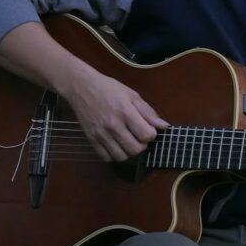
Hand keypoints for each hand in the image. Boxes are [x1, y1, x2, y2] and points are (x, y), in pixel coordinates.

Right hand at [0, 21, 168, 162]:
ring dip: (129, 151)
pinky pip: (107, 158)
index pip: (147, 135)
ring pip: (122, 157)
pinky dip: (114, 154)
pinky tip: (116, 144)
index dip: (151, 134)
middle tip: (139, 136)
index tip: (148, 128)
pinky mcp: (91, 140)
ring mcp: (101, 135)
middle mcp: (113, 126)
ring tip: (128, 141)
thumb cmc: (109, 88)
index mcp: (125, 112)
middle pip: (136, 149)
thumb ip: (148, 112)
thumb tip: (164, 126)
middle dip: (142, 145)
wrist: (81, 87)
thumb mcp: (131, 94)